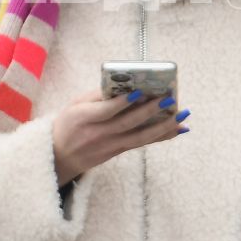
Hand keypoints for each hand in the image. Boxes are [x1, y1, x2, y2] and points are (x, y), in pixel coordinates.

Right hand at [50, 90, 187, 185]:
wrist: (59, 157)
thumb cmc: (68, 124)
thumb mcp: (74, 105)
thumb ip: (97, 96)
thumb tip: (125, 84)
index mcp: (83, 118)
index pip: (106, 111)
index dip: (123, 102)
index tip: (140, 91)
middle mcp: (99, 134)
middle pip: (128, 124)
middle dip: (150, 111)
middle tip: (169, 99)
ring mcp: (110, 146)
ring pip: (140, 137)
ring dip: (163, 127)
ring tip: (181, 115)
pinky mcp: (118, 151)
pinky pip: (142, 143)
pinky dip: (161, 136)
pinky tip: (177, 129)